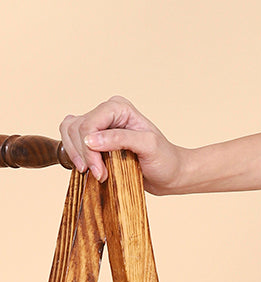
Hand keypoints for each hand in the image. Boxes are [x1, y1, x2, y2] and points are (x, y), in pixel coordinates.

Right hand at [59, 96, 185, 192]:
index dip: (88, 149)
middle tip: (99, 174)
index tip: (99, 171)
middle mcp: (107, 112)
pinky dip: (75, 155)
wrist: (169, 173)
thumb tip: (90, 140)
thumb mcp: (148, 147)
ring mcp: (99, 124)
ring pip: (68, 133)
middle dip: (83, 154)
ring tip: (95, 173)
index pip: (89, 123)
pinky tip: (88, 168)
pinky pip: (70, 141)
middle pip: (76, 128)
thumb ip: (121, 139)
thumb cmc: (164, 159)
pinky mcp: (94, 138)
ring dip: (77, 156)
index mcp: (119, 107)